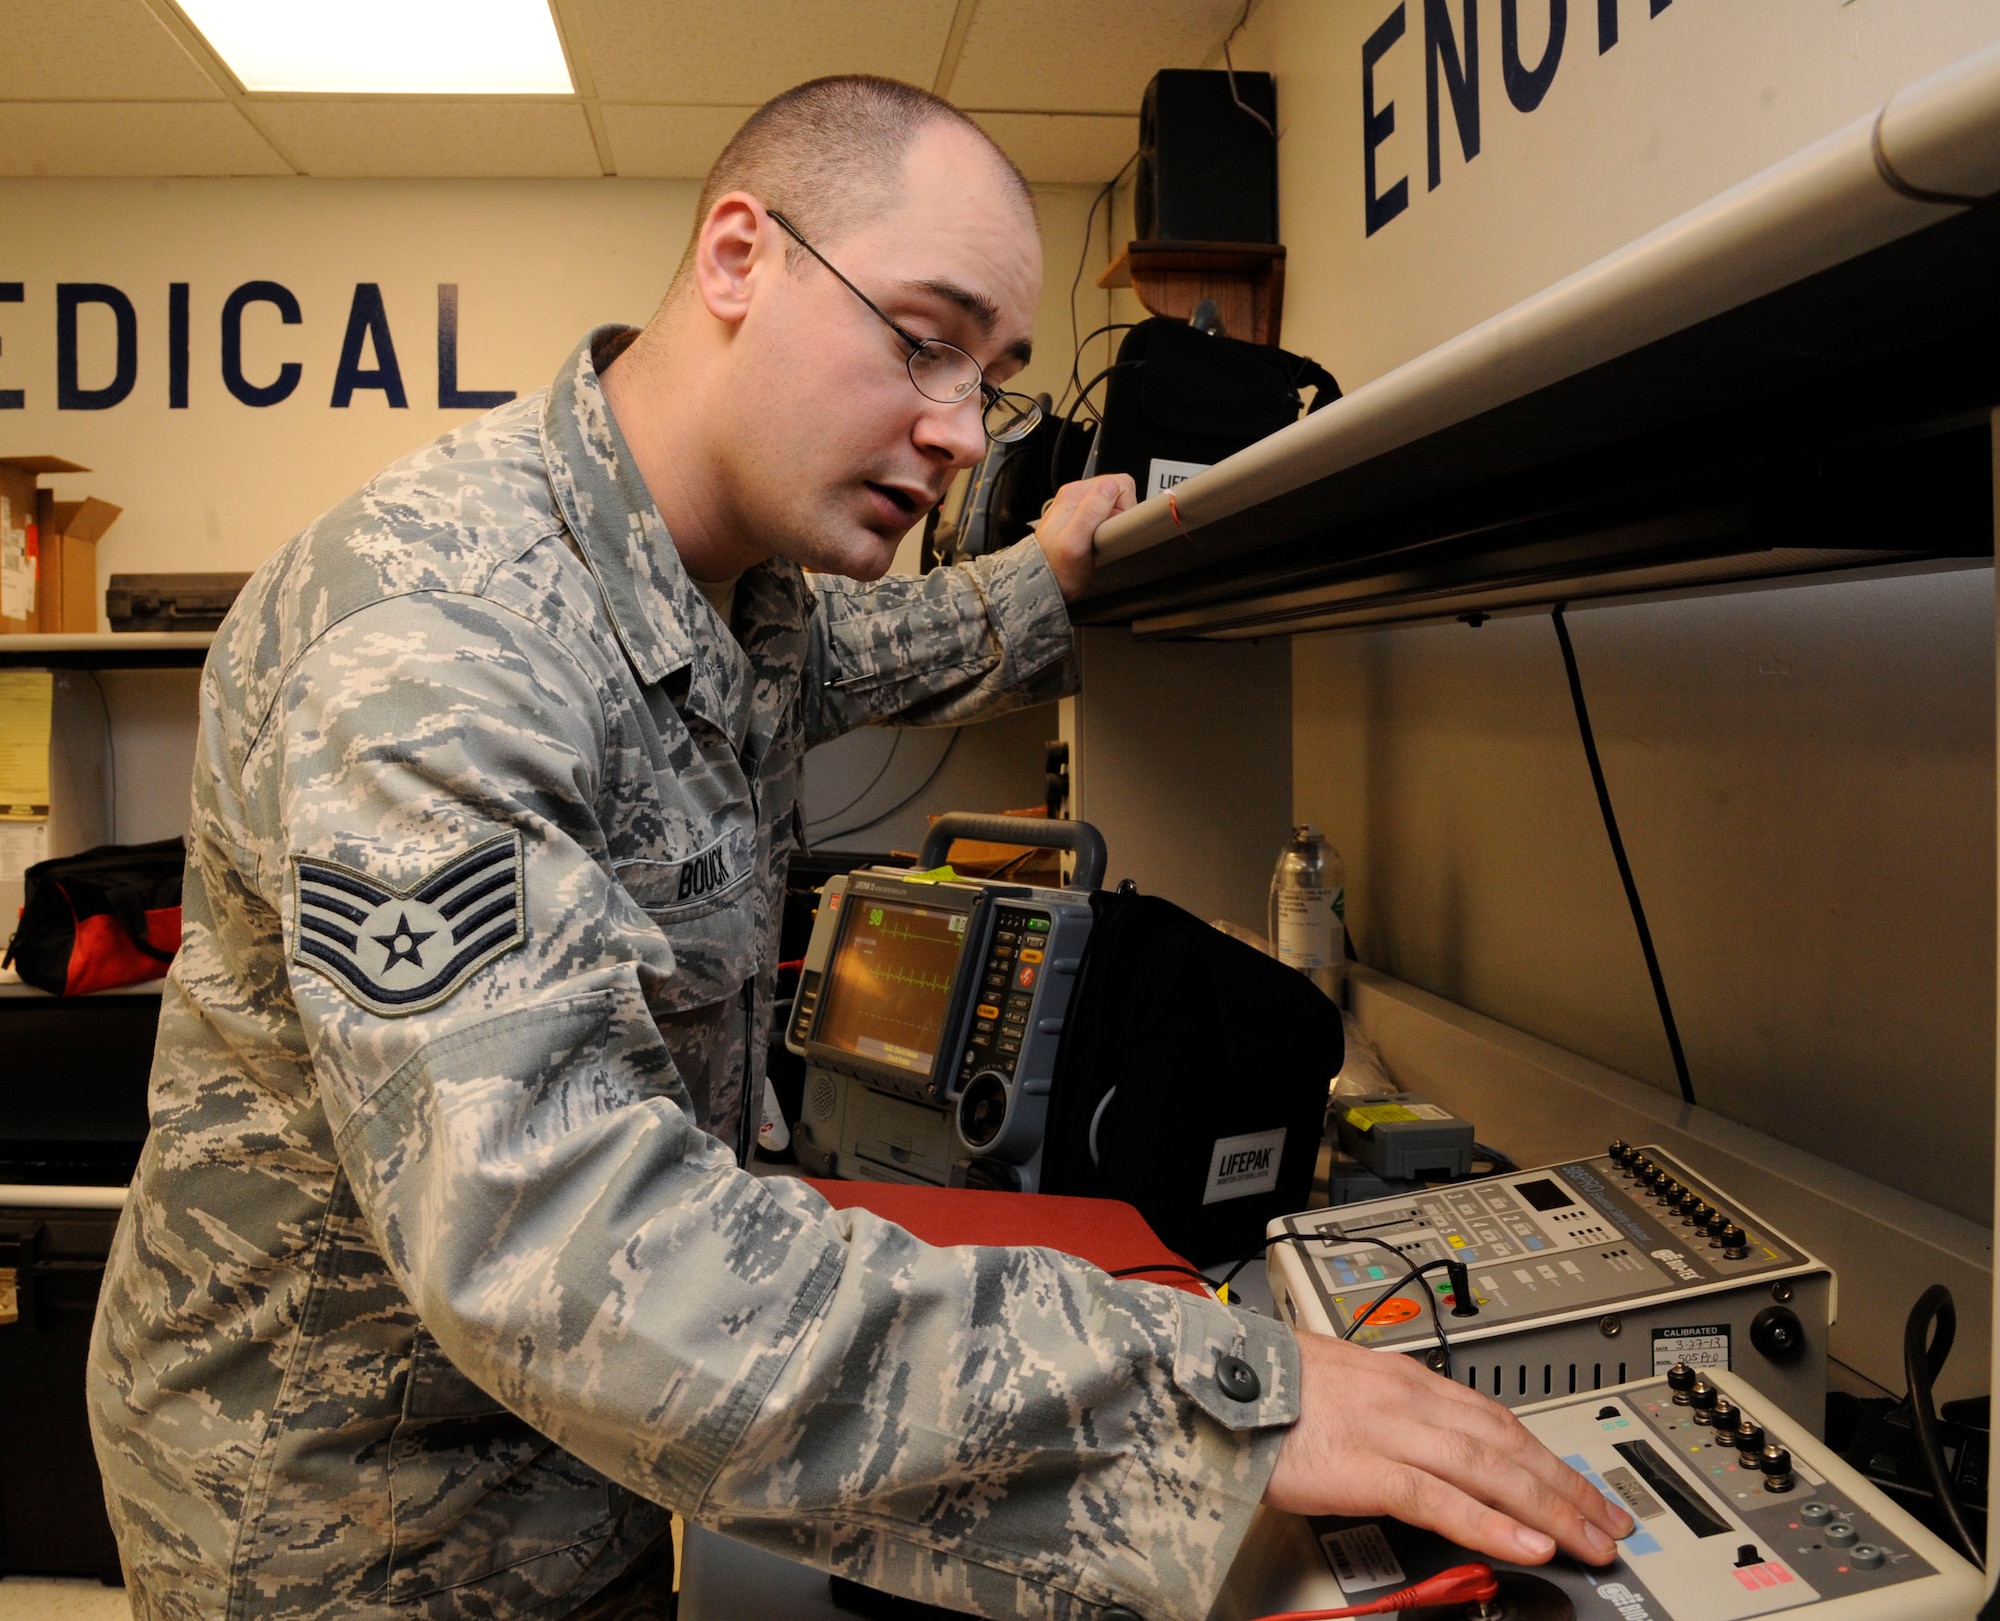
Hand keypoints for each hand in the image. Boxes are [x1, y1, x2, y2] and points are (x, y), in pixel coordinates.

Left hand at [1033, 474, 1134, 599]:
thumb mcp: (1075, 542)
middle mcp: (1076, 496)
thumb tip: (1111, 487)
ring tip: (1099, 540)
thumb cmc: (1057, 568)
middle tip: (1105, 536)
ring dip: (1113, 524)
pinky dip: (1108, 529)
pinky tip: (1097, 542)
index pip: (1119, 483)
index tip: (1113, 526)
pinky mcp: (1082, 520)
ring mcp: (1079, 507)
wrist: (1040, 582)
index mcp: (1074, 493)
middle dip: (1119, 516)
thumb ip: (1092, 511)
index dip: (1124, 506)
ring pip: (1114, 506)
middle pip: (1117, 494)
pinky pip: (1107, 517)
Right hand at [1265, 1332, 1634, 1566]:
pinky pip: (1440, 1498)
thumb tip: (1412, 1442)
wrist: (1210, 1378)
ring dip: (1549, 1508)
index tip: (1581, 1486)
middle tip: (1611, 1524)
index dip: (1546, 1455)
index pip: (1494, 1417)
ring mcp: (1389, 1429)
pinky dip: (1490, 1521)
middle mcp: (1407, 1397)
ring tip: (1589, 1542)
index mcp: (1402, 1377)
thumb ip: (1383, 1411)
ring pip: (1489, 1468)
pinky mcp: (1364, 1465)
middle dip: (1567, 1486)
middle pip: (1507, 1443)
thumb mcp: (1338, 1386)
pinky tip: (1527, 1544)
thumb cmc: (1262, 1386)